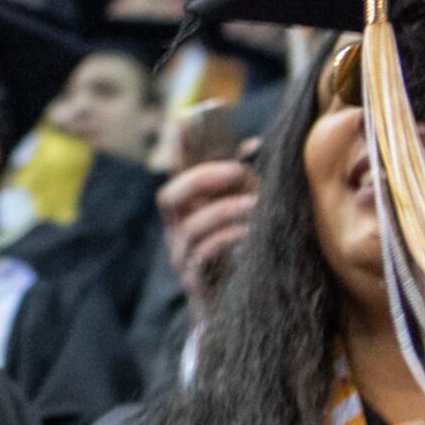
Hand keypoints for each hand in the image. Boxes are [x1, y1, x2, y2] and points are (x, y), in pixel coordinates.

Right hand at [155, 155, 258, 308]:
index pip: (177, 172)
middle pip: (170, 197)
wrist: (240, 305)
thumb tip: (251, 145)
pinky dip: (226, 239)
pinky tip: (249, 234)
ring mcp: (183, 257)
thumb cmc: (243, 252)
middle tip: (236, 170)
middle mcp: (178, 231)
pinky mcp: (196, 281)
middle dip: (201, 179)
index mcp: (188, 209)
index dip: (179, 147)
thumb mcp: (244, 210)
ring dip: (224, 211)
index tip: (188, 119)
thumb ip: (244, 182)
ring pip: (190, 227)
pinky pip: (203, 256)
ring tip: (255, 205)